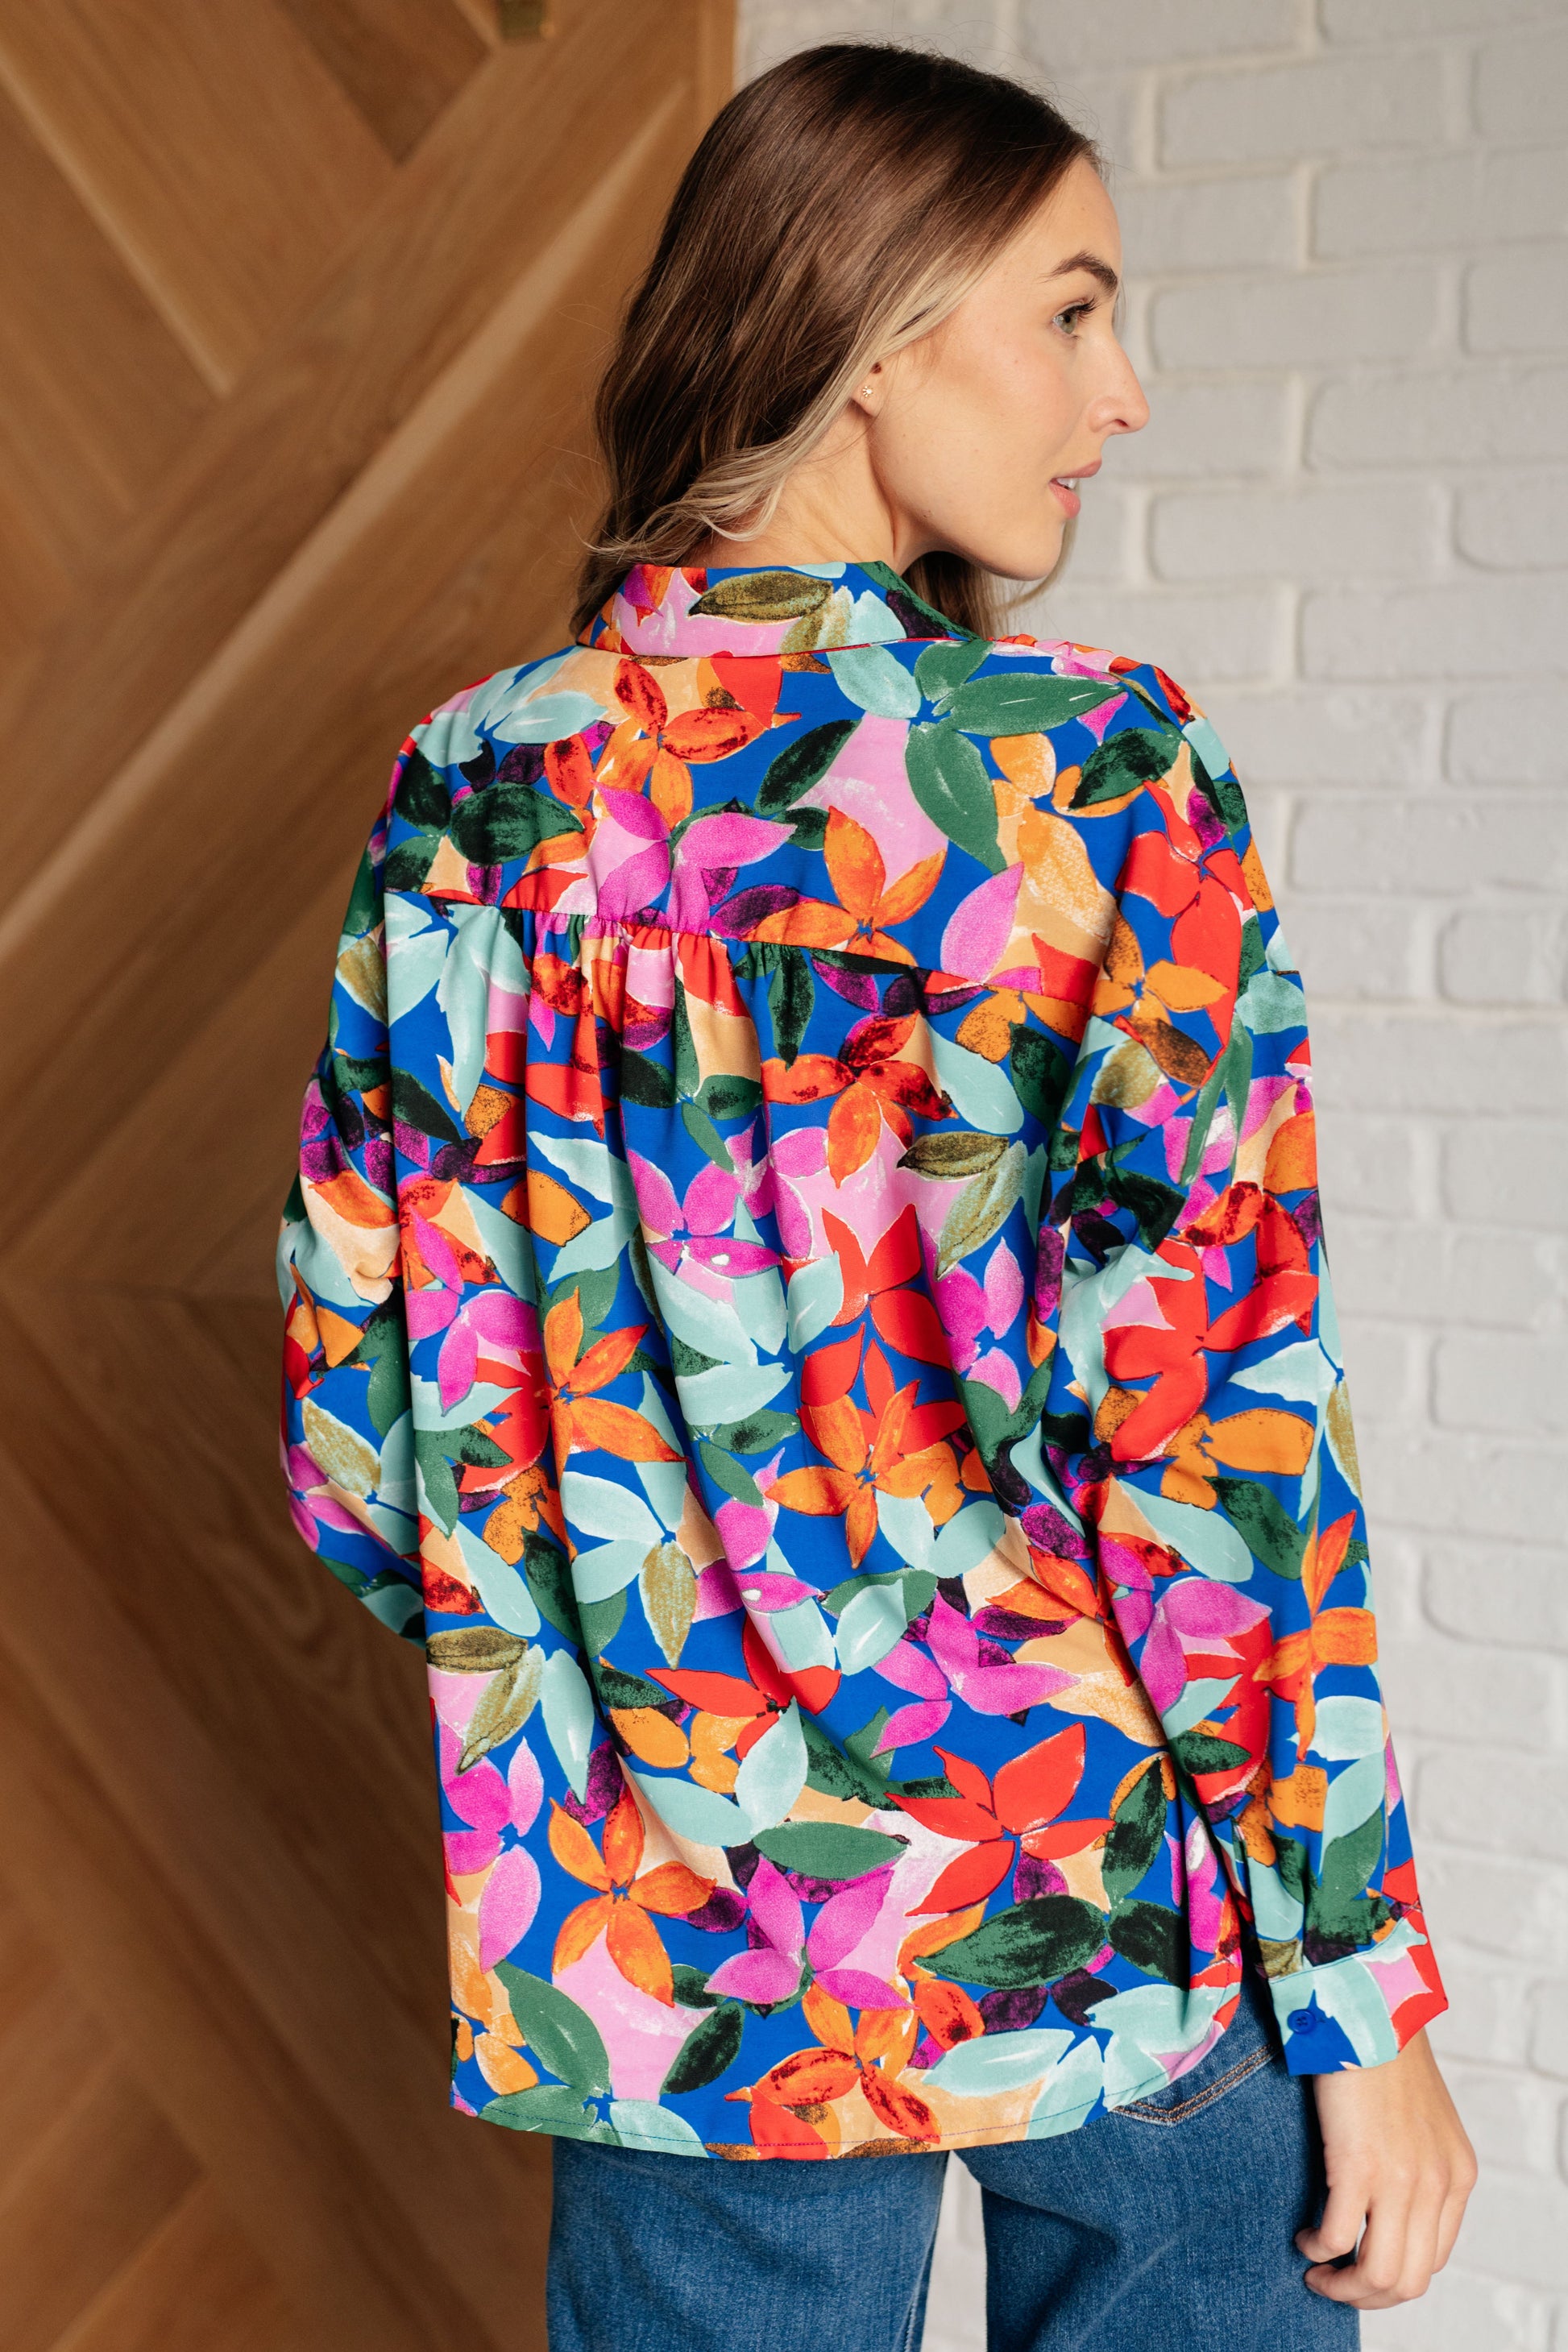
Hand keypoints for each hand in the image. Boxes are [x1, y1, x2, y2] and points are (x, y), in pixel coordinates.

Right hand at [1296, 2028, 1476, 2308]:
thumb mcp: (1421, 2119)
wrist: (1367, 2005)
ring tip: (1316, 2270)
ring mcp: (1402, 2180)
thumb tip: (1381, 2205)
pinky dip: (1317, 2249)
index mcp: (1458, 2175)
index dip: (1393, 2273)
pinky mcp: (1360, 2166)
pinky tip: (1304, 2237)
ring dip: (1343, 2286)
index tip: (1359, 2264)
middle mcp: (1438, 2185)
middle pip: (1410, 2280)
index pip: (1434, 2259)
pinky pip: (1337, 2239)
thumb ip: (1415, 2163)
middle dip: (1367, 2295)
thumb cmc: (1381, 2052)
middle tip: (1332, 2282)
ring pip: (1379, 2275)